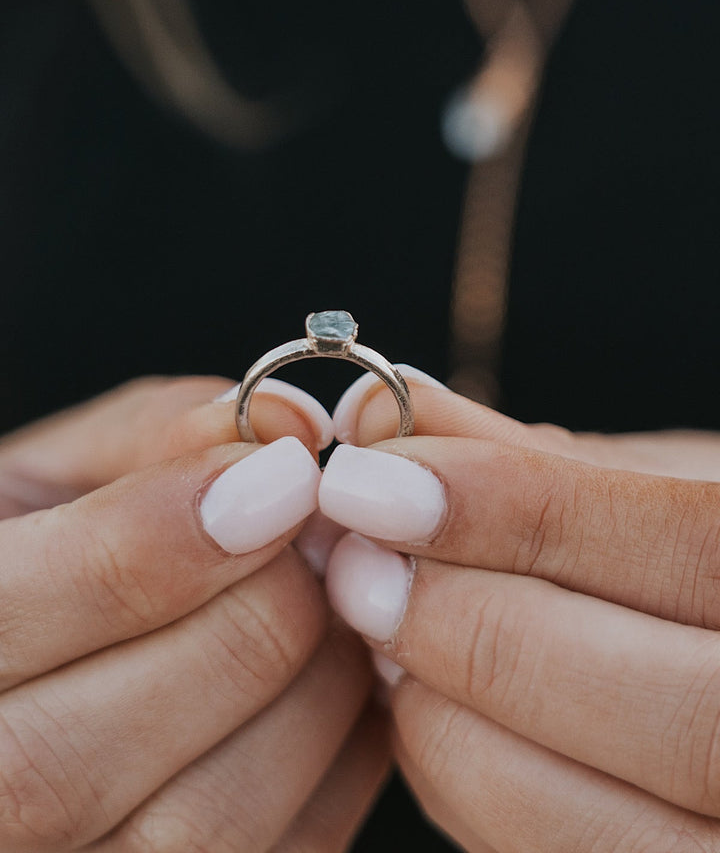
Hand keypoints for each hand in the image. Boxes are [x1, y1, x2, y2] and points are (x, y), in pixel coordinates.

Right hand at [0, 376, 388, 850]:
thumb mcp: (40, 480)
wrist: (18, 686)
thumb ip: (148, 439)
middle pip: (105, 742)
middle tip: (314, 535)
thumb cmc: (22, 563)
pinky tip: (328, 672)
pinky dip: (335, 757)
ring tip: (323, 599)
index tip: (280, 473)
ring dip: (309, 689)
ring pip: (198, 829)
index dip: (157, 541)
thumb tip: (285, 422)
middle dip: (256, 615)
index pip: (7, 618)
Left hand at [320, 368, 719, 850]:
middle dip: (470, 625)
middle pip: (655, 708)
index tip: (382, 476)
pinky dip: (453, 772)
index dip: (525, 513)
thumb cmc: (704, 561)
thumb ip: (534, 459)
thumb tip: (379, 415)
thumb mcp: (661, 492)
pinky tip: (430, 694)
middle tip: (359, 560)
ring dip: (442, 709)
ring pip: (580, 813)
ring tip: (383, 623)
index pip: (694, 554)